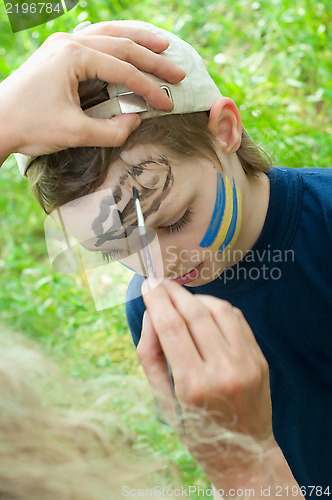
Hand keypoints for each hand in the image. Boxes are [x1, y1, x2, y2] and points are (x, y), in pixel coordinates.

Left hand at [0, 21, 184, 158]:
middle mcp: (70, 43)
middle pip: (122, 45)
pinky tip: (128, 45)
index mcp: (74, 57)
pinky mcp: (58, 52)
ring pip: (109, 34)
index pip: (124, 71)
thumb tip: (135, 122)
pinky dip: (116, 41)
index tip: (167, 104)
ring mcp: (62, 44)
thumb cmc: (31, 126)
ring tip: (162, 45)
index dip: (149, 89)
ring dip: (138, 40)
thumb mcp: (75, 134)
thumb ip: (112, 131)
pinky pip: (94, 38)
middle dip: (153, 60)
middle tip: (178, 71)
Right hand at [138, 279, 272, 477]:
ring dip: (196, 297)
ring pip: (218, 309)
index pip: (171, 327)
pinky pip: (237, 318)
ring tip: (180, 298)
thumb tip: (151, 314)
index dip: (157, 301)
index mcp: (194, 386)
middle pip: (194, 313)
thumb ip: (150, 355)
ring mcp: (247, 363)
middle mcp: (224, 370)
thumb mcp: (163, 400)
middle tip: (159, 282)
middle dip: (173, 292)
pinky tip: (205, 309)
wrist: (244, 453)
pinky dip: (217, 307)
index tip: (147, 284)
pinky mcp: (259, 359)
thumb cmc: (196, 428)